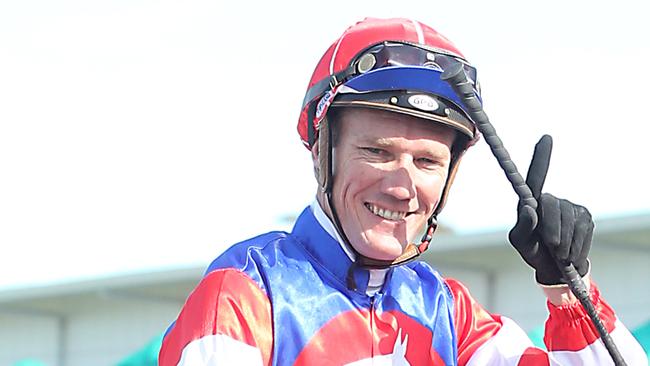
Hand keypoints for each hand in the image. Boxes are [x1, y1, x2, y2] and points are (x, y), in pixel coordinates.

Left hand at [508, 135, 593, 285]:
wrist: (556, 269)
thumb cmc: (533, 251)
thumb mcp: (521, 242)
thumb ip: (522, 226)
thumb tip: (528, 208)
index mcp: (531, 201)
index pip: (536, 177)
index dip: (541, 157)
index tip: (546, 137)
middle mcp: (551, 199)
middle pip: (552, 205)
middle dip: (551, 230)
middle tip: (552, 248)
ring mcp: (571, 206)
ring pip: (569, 219)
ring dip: (564, 242)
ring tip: (560, 254)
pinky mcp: (586, 217)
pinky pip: (583, 229)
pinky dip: (577, 246)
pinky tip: (571, 254)